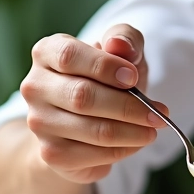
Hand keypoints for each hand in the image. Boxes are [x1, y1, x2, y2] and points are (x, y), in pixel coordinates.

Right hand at [19, 24, 168, 184]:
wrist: (84, 122)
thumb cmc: (106, 78)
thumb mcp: (122, 51)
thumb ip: (124, 39)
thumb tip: (119, 45)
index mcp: (46, 53)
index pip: (70, 57)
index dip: (104, 67)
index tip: (133, 77)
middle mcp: (35, 87)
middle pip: (82, 97)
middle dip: (128, 106)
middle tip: (158, 113)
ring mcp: (39, 122)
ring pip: (92, 130)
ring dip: (131, 132)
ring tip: (153, 129)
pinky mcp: (51, 153)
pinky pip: (93, 154)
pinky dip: (122, 150)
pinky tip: (135, 142)